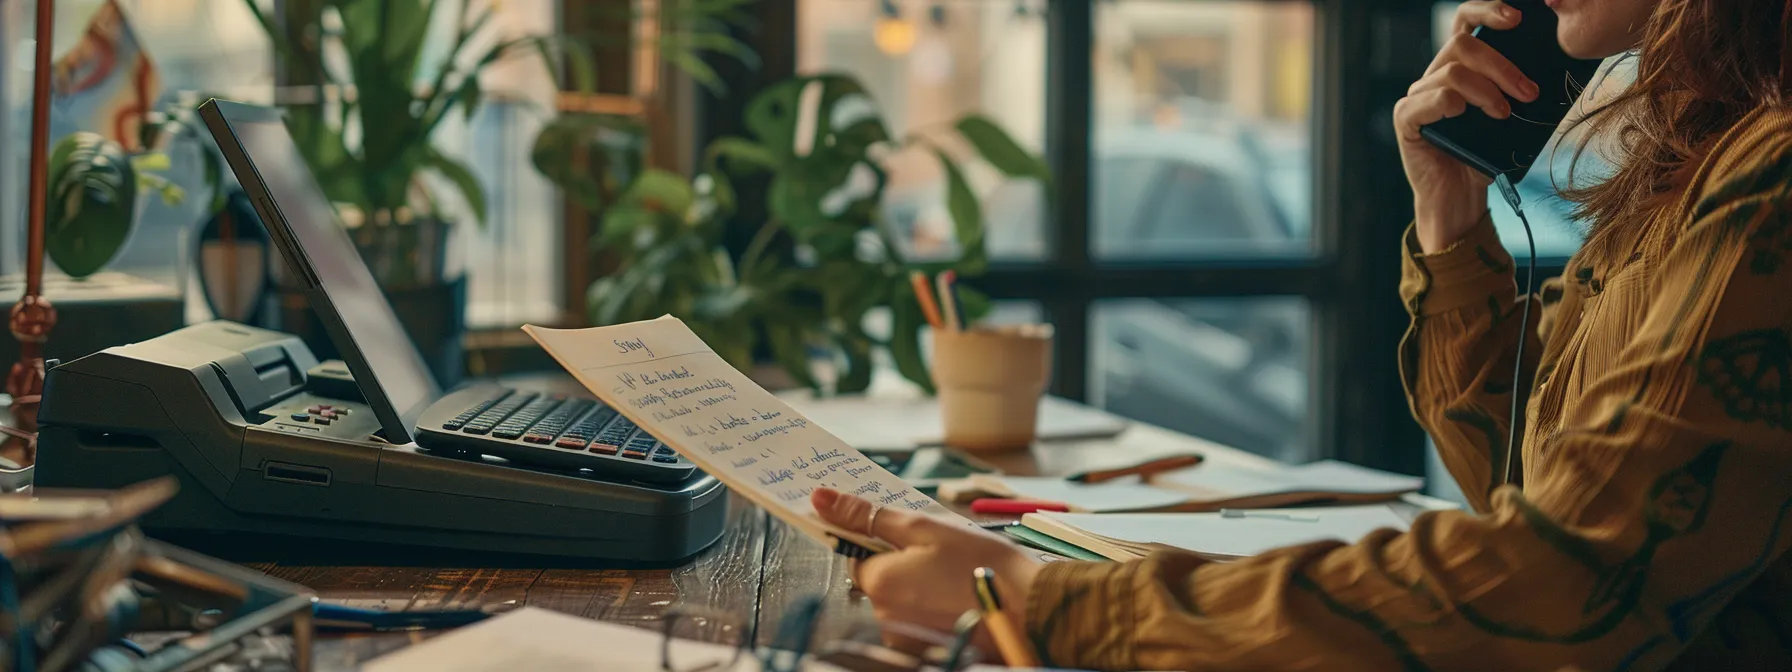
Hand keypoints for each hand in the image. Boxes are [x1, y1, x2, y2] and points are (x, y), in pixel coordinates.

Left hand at [811, 488, 1041, 641]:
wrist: (1030, 608)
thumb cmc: (981, 563)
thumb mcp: (923, 526)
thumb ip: (867, 514)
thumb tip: (820, 499)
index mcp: (878, 582)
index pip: (857, 557)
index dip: (881, 542)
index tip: (908, 535)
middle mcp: (883, 616)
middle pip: (879, 581)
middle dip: (903, 565)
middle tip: (941, 555)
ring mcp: (904, 637)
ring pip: (900, 601)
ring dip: (919, 587)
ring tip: (956, 576)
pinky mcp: (925, 649)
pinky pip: (918, 621)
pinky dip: (933, 608)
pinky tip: (958, 597)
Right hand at [1395, 0, 1538, 251]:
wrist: (1460, 200)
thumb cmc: (1485, 158)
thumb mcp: (1509, 115)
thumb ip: (1515, 88)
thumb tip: (1548, 66)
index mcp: (1458, 68)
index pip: (1465, 22)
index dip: (1487, 11)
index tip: (1518, 18)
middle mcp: (1433, 77)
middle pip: (1463, 43)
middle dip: (1502, 65)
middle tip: (1527, 92)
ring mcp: (1417, 98)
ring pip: (1451, 72)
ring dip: (1486, 90)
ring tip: (1503, 114)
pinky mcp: (1406, 121)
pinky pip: (1429, 99)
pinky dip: (1451, 104)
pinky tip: (1464, 116)